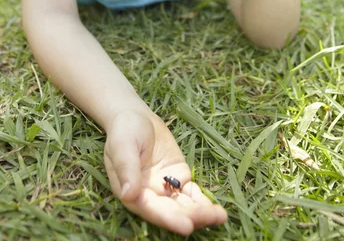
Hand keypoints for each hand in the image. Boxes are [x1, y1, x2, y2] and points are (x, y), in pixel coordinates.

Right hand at [104, 109, 227, 235]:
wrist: (135, 117)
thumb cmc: (124, 130)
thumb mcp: (122, 145)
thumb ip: (126, 168)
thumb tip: (128, 195)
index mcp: (132, 192)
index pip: (151, 209)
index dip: (169, 219)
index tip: (186, 226)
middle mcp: (149, 196)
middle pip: (172, 211)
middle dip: (191, 216)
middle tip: (211, 217)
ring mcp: (165, 188)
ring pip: (184, 206)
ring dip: (201, 213)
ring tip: (220, 217)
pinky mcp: (178, 178)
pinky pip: (191, 193)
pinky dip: (203, 201)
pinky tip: (216, 210)